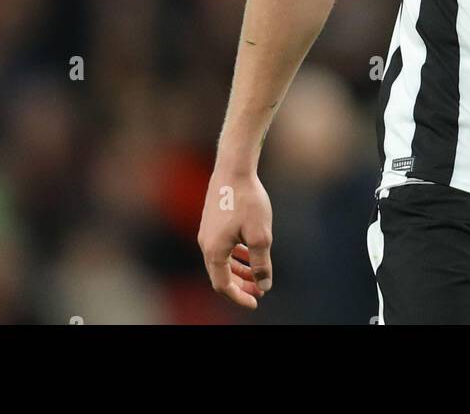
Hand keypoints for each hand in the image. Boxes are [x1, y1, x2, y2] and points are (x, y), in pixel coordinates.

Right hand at [197, 167, 273, 309]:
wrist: (234, 168)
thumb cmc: (248, 200)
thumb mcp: (260, 235)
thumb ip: (261, 263)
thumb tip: (264, 285)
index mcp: (214, 250)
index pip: (223, 285)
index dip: (240, 297)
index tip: (256, 301)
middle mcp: (206, 243)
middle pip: (221, 275)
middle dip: (241, 285)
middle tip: (260, 290)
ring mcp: (207, 232)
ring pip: (222, 260)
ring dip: (239, 270)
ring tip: (257, 274)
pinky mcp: (212, 221)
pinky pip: (222, 247)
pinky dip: (235, 255)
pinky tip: (249, 252)